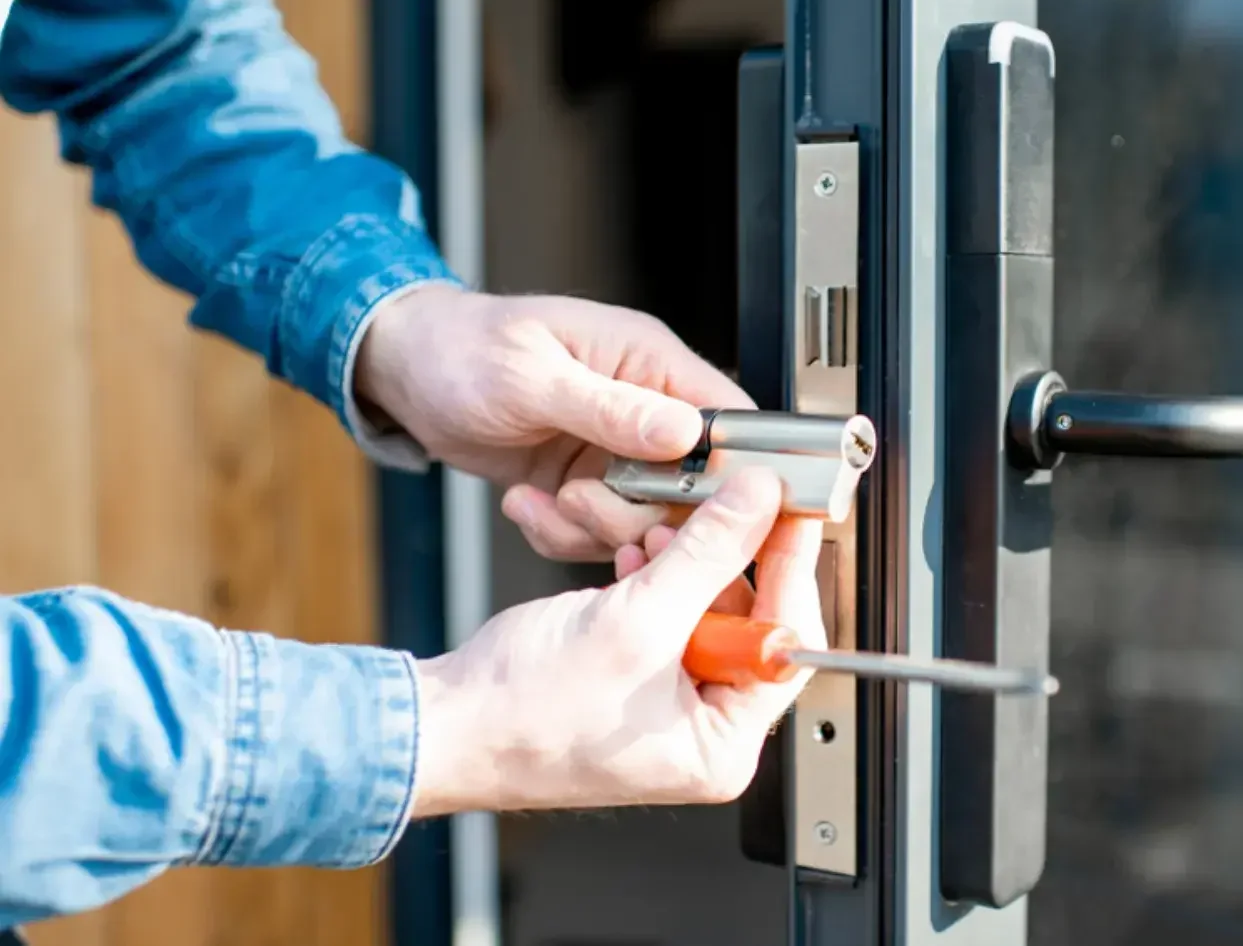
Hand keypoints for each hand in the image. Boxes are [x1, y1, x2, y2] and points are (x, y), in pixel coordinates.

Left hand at [356, 285, 751, 559]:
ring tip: (544, 500)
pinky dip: (559, 534)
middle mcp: (643, 408)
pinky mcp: (586, 484)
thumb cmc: (461, 348)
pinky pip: (597, 532)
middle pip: (692, 486)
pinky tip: (525, 503)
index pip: (728, 418)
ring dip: (591, 526)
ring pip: (644, 519)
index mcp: (648, 360)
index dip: (730, 470)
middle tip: (582, 501)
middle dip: (638, 511)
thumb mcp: (531, 377)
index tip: (697, 507)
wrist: (406, 372)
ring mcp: (616, 451)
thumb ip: (611, 407)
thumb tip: (685, 431)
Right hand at [408, 469, 824, 814]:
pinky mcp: (635, 678)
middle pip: (750, 622)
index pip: (787, 645)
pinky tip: (635, 557)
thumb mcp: (636, 620)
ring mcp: (667, 706)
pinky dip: (654, 579)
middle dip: (725, 561)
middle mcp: (702, 733)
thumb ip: (708, 554)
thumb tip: (758, 504)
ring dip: (684, 563)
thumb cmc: (522, 715)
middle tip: (730, 505)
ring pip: (705, 610)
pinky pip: (667, 615)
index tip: (791, 513)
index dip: (790, 569)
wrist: (441, 725)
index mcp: (722, 747)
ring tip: (659, 533)